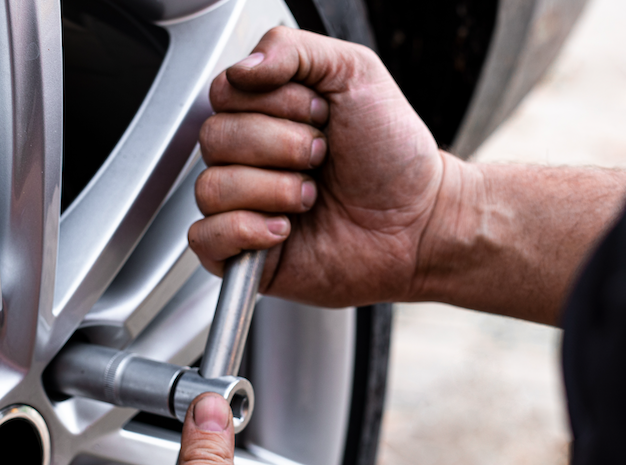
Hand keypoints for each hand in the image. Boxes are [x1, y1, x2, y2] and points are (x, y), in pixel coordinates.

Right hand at [189, 26, 447, 307]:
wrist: (420, 220)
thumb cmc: (393, 154)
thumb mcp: (355, 72)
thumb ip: (294, 49)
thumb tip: (243, 67)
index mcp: (265, 113)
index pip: (224, 93)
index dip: (271, 103)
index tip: (319, 114)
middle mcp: (249, 158)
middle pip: (214, 138)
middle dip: (279, 146)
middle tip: (321, 157)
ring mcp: (244, 206)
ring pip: (211, 187)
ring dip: (272, 190)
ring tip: (311, 197)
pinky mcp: (245, 254)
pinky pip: (205, 239)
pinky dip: (245, 230)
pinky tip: (285, 229)